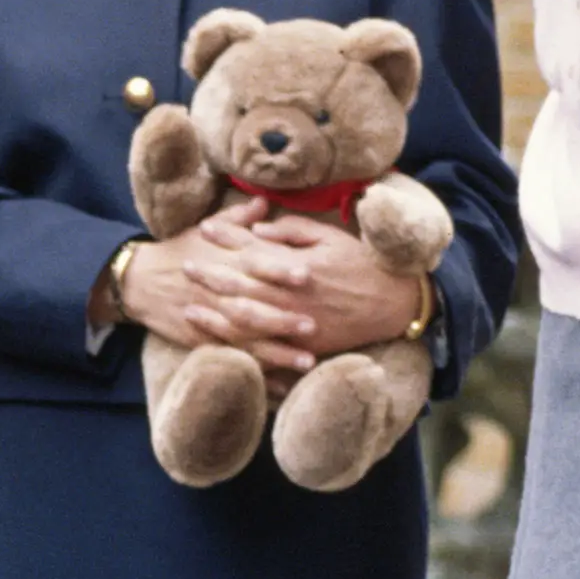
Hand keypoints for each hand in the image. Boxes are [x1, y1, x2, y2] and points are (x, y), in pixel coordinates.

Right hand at [116, 200, 308, 361]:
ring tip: (307, 361)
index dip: (280, 269)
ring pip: (248, 339)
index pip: (256, 264)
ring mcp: (212, 320)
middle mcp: (221, 292)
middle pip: (255, 306)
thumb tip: (263, 202)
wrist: (140, 280)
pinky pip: (234, 359)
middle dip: (284, 318)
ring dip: (278, 353)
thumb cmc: (181, 251)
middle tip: (315, 325)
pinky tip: (281, 386)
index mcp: (226, 262)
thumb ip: (238, 220)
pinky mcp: (204, 341)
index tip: (307, 274)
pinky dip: (257, 374)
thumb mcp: (207, 229)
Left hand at [203, 214, 420, 373]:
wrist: (394, 303)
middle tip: (185, 266)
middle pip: (241, 283)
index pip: (251, 247)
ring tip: (189, 307)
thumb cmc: (362, 264)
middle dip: (210, 274)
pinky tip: (219, 343)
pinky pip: (265, 349)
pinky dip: (242, 347)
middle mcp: (290, 293)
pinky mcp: (302, 344)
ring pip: (246, 319)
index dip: (226, 237)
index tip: (203, 229)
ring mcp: (295, 322)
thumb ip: (292, 231)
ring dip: (216, 313)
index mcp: (295, 263)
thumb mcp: (330, 237)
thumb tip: (258, 230)